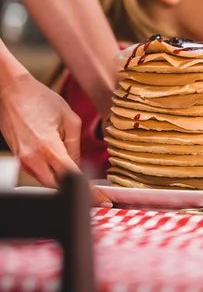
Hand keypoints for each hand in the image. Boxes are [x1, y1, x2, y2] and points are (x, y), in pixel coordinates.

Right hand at [0, 73, 111, 205]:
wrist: (10, 91)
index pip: (73, 178)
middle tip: (95, 191)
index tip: (103, 201)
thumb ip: (76, 145)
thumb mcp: (69, 118)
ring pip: (47, 181)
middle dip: (77, 190)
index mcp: (48, 147)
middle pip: (58, 186)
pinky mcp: (18, 157)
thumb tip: (78, 165)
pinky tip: (61, 162)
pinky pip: (38, 172)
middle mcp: (32, 158)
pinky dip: (52, 172)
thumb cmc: (39, 99)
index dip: (90, 192)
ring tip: (80, 174)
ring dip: (63, 180)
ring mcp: (22, 160)